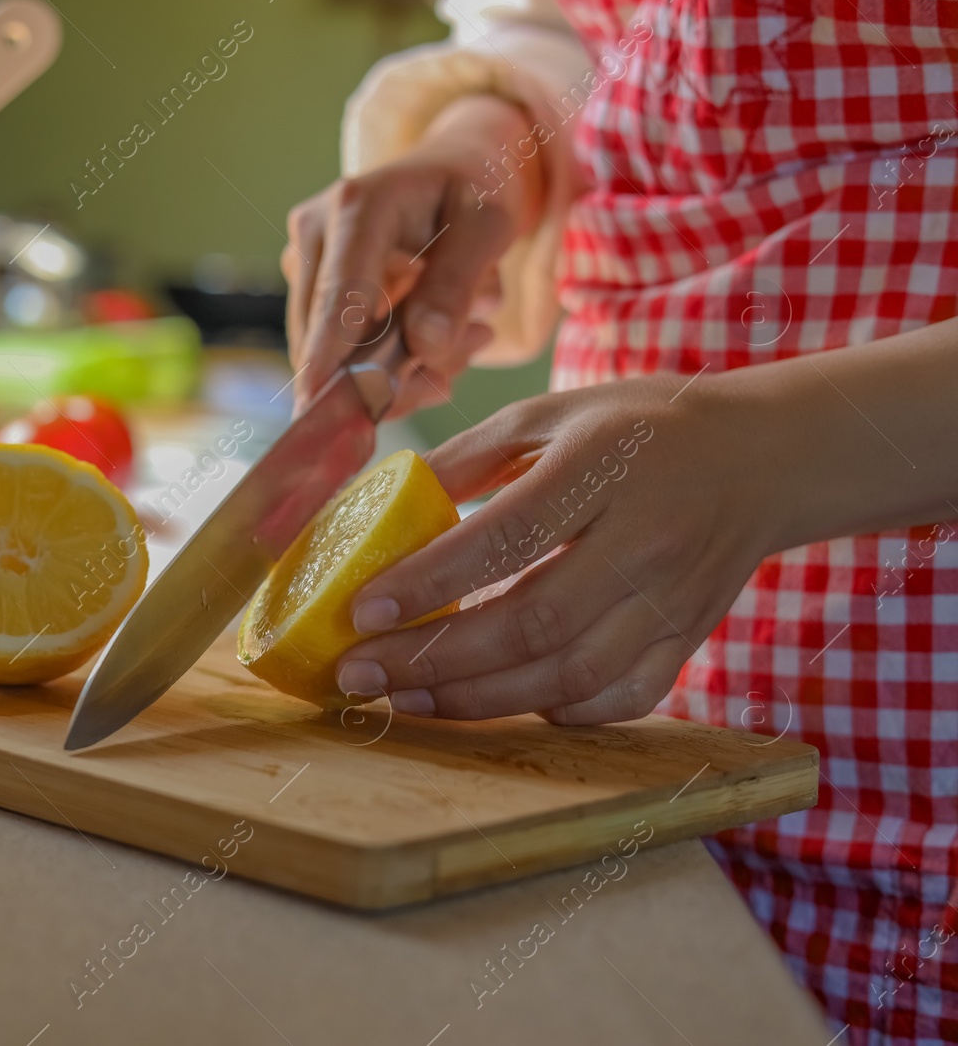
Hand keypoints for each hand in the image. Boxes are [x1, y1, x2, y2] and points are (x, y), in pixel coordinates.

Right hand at [282, 94, 540, 415]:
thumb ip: (457, 285)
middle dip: (386, 376)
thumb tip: (423, 347)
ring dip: (392, 370)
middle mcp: (314, 229)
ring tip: (463, 339)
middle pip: (328, 334)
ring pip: (328, 349)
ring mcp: (304, 257)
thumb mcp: (488, 227)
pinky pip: (333, 345)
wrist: (454, 167)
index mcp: (358, 206)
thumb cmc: (475, 190)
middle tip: (456, 371)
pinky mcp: (307, 281)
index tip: (318, 409)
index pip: (340, 298)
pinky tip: (431, 341)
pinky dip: (382, 360)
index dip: (330, 358)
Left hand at [332, 375, 788, 723]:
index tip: (362, 611)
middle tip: (360, 673)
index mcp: (606, 467)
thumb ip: (467, 457)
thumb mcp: (550, 413)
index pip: (509, 536)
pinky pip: (619, 699)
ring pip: (571, 675)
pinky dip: (552, 712)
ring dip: (478, 699)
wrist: (764, 458)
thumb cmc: (639, 429)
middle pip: (535, 622)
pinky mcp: (688, 640)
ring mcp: (674, 600)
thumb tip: (378, 501)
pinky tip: (495, 703)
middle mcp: (646, 540)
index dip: (431, 581)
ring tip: (405, 697)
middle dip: (436, 659)